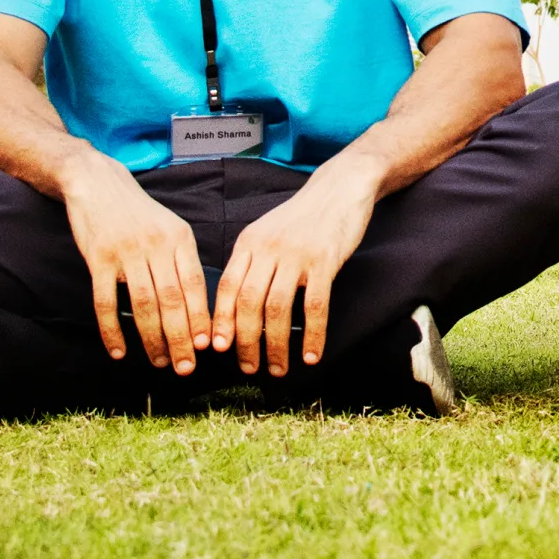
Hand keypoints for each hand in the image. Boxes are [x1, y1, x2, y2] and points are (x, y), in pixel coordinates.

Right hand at [58, 153, 210, 373]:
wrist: (97, 183)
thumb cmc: (139, 213)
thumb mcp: (171, 228)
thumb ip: (184, 262)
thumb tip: (199, 308)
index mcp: (180, 238)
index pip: (195, 285)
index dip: (201, 318)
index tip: (206, 347)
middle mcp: (156, 245)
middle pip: (172, 300)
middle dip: (181, 338)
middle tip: (185, 367)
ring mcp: (126, 251)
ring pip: (143, 304)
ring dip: (152, 339)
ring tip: (159, 361)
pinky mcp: (98, 258)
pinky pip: (106, 301)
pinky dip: (112, 330)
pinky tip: (119, 350)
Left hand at [211, 159, 377, 377]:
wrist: (340, 188)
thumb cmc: (302, 218)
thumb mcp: (267, 232)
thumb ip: (251, 263)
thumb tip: (234, 307)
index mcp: (249, 243)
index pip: (226, 287)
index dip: (220, 321)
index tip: (218, 349)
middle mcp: (268, 248)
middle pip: (247, 302)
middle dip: (245, 342)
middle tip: (248, 369)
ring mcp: (296, 254)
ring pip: (277, 309)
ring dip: (275, 345)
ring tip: (278, 369)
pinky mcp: (325, 260)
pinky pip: (315, 306)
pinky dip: (311, 335)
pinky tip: (310, 355)